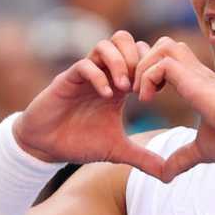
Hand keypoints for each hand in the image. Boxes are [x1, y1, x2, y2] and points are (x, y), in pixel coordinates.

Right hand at [13, 31, 164, 177]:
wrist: (45, 148)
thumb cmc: (80, 143)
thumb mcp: (118, 151)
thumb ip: (144, 158)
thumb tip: (168, 175)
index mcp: (119, 84)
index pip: (141, 55)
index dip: (153, 68)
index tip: (158, 91)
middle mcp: (103, 74)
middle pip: (125, 40)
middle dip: (138, 58)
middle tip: (142, 86)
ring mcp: (84, 75)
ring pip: (105, 45)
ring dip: (120, 63)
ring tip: (126, 89)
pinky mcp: (66, 81)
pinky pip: (84, 65)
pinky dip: (99, 77)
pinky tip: (107, 96)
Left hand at [133, 37, 214, 181]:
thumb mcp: (202, 150)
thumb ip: (182, 158)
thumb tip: (166, 176)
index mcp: (199, 84)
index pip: (170, 60)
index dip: (151, 72)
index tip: (144, 98)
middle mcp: (198, 74)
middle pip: (165, 44)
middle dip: (144, 62)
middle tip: (137, 90)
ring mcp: (198, 74)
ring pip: (163, 45)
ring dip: (145, 66)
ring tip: (140, 93)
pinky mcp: (197, 80)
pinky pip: (164, 63)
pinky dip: (148, 77)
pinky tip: (147, 99)